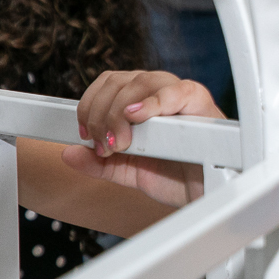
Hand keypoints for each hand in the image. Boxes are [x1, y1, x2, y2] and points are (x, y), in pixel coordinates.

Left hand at [62, 71, 224, 206]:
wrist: (209, 197)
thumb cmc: (179, 180)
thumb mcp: (132, 172)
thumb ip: (100, 164)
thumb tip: (69, 153)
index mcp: (146, 103)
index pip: (111, 83)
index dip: (91, 103)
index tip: (84, 132)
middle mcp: (163, 94)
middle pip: (120, 81)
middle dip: (101, 113)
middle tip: (104, 145)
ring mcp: (183, 98)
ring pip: (142, 81)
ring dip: (120, 112)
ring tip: (122, 144)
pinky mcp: (202, 106)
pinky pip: (178, 92)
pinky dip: (154, 102)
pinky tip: (138, 117)